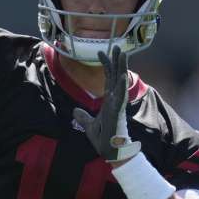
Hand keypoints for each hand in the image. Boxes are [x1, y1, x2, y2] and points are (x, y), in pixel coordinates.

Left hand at [73, 46, 140, 163]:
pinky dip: (122, 85)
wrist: (112, 153)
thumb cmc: (104, 140)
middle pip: (115, 75)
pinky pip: (121, 96)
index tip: (101, 51)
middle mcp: (115, 100)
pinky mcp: (119, 111)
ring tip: (122, 53)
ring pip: (120, 81)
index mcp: (109, 101)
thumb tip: (75, 111)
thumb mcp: (89, 126)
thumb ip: (83, 117)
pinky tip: (123, 75)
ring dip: (121, 67)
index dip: (105, 64)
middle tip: (116, 45)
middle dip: (115, 60)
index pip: (108, 78)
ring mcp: (117, 104)